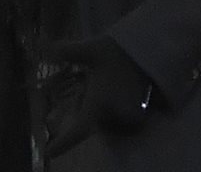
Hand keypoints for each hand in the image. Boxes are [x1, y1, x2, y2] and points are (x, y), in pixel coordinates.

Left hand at [44, 36, 152, 157]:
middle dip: (85, 106)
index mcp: (98, 104)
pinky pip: (121, 118)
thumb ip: (68, 51)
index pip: (78, 131)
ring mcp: (130, 117)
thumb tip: (45, 47)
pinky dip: (114, 108)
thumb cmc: (121, 52)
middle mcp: (114, 115)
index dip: (63, 144)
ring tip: (105, 83)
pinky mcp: (142, 114)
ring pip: (106, 120)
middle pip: (92, 121)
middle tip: (85, 85)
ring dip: (100, 107)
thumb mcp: (91, 49)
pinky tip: (117, 89)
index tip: (49, 152)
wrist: (155, 51)